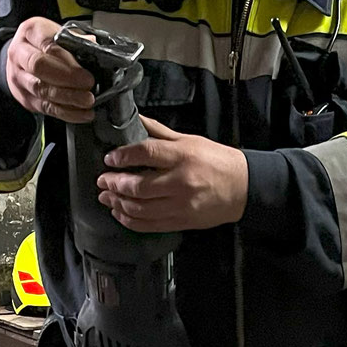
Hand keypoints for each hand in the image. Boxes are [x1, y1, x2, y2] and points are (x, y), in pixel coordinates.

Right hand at [3, 17, 95, 122]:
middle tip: (88, 86)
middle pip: (39, 67)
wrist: (22, 56)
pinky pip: (43, 106)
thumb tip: (95, 48)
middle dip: (67, 79)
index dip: (68, 61)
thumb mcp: (58, 33)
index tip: (86, 73)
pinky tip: (80, 113)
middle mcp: (20, 53)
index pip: (48, 45)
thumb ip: (76, 40)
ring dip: (67, 98)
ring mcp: (19, 76)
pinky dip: (64, 112)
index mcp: (31, 31)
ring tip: (87, 102)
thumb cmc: (45, 43)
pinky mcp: (24, 96)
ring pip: (40, 89)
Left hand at [97, 117, 247, 230]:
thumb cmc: (217, 161)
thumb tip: (135, 121)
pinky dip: (129, 220)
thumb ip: (159, 133)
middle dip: (114, 183)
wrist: (244, 188)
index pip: (146, 153)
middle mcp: (181, 182)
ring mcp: (181, 205)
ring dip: (117, 203)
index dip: (123, 157)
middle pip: (138, 186)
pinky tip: (119, 212)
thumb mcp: (190, 140)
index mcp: (183, 156)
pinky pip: (148, 225)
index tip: (110, 159)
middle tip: (102, 179)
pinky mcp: (181, 222)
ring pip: (139, 208)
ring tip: (106, 196)